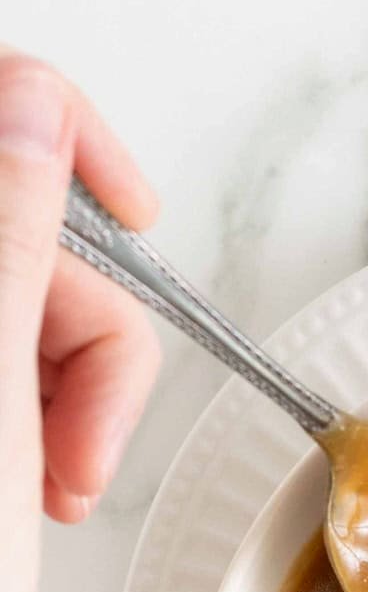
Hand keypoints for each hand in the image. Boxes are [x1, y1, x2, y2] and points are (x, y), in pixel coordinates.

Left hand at [0, 51, 158, 591]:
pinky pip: (20, 366)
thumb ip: (2, 232)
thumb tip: (28, 101)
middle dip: (78, 325)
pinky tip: (34, 489)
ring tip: (49, 488)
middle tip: (67, 440)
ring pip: (30, 301)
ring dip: (73, 391)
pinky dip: (50, 421)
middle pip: (15, 221)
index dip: (57, 129)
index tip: (130, 204)